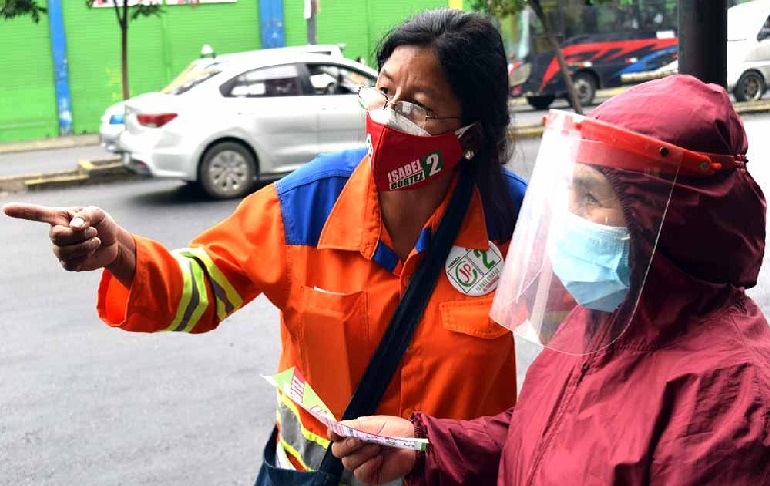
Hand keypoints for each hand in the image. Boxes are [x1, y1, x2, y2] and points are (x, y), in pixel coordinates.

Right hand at [3, 203, 134, 282]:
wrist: (113, 242)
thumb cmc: (101, 224)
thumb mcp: (98, 213)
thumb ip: (86, 215)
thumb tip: (74, 226)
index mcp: (59, 217)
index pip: (37, 214)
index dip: (22, 212)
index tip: (5, 209)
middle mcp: (55, 233)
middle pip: (57, 236)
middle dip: (79, 235)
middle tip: (93, 231)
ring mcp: (59, 249)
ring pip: (64, 251)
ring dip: (86, 245)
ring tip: (95, 240)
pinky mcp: (68, 263)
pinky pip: (70, 263)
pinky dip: (85, 256)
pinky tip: (90, 252)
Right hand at [329, 416, 417, 483]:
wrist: (411, 442)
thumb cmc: (394, 429)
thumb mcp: (373, 423)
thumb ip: (354, 426)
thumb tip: (336, 427)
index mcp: (353, 433)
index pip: (335, 435)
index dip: (333, 434)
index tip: (336, 433)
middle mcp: (354, 448)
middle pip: (337, 451)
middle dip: (347, 445)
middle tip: (360, 440)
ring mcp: (361, 462)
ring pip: (348, 463)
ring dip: (362, 454)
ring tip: (377, 448)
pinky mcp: (369, 475)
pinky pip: (359, 473)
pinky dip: (368, 465)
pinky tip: (379, 459)